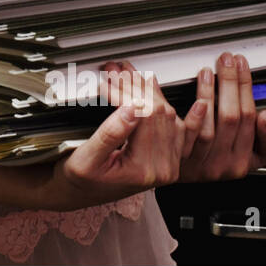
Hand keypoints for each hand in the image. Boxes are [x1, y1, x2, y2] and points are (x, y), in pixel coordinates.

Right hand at [46, 61, 184, 211]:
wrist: (78, 194)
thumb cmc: (77, 180)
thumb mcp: (85, 159)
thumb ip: (109, 135)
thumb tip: (131, 109)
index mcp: (144, 170)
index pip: (143, 117)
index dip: (124, 93)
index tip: (106, 80)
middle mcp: (163, 169)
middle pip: (158, 113)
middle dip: (135, 87)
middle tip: (115, 70)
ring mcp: (168, 164)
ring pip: (169, 116)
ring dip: (150, 91)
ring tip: (130, 74)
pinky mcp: (166, 159)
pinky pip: (181, 132)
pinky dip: (180, 112)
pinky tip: (187, 99)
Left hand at [177, 53, 265, 182]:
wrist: (180, 177)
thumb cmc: (218, 160)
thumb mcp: (252, 155)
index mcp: (246, 160)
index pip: (250, 120)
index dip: (247, 91)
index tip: (243, 68)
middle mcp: (225, 163)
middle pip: (232, 117)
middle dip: (231, 83)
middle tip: (228, 60)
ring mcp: (202, 162)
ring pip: (210, 125)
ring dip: (211, 93)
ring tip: (210, 71)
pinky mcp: (181, 159)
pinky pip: (187, 133)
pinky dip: (191, 111)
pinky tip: (191, 96)